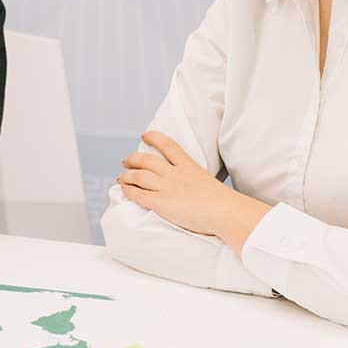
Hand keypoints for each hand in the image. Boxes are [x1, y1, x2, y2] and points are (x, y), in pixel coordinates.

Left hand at [117, 131, 235, 236]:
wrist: (226, 212)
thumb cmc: (226, 204)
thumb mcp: (211, 185)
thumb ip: (200, 184)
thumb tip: (200, 193)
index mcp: (189, 166)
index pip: (168, 145)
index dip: (154, 138)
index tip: (145, 135)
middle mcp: (175, 174)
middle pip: (147, 160)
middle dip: (133, 159)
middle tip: (125, 161)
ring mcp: (167, 187)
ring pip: (139, 176)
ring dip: (127, 176)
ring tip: (121, 178)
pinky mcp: (161, 202)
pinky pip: (139, 194)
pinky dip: (128, 191)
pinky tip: (123, 190)